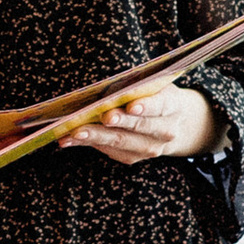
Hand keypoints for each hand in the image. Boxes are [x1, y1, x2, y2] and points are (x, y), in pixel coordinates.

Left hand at [62, 86, 214, 164]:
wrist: (174, 125)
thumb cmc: (155, 97)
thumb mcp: (154, 86)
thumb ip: (137, 86)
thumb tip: (104, 87)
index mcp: (172, 106)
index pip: (160, 106)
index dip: (146, 107)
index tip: (131, 106)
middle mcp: (165, 131)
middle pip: (139, 126)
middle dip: (119, 122)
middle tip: (102, 117)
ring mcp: (150, 148)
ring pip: (120, 141)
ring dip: (95, 136)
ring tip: (74, 131)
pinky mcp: (133, 157)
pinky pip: (108, 150)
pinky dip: (87, 143)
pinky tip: (69, 139)